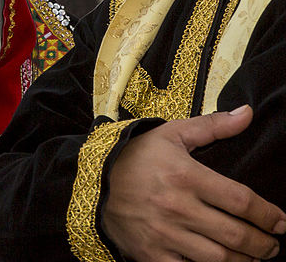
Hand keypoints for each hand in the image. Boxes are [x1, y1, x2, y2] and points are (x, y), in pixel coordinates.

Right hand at [103, 106, 285, 261]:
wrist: (93, 181)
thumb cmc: (137, 157)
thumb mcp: (172, 134)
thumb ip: (212, 126)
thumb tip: (248, 113)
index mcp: (185, 176)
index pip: (241, 201)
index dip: (269, 215)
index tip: (280, 222)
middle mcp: (176, 207)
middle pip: (235, 234)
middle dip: (263, 244)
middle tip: (273, 245)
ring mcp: (163, 234)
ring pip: (218, 258)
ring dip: (243, 261)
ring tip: (253, 258)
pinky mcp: (151, 254)